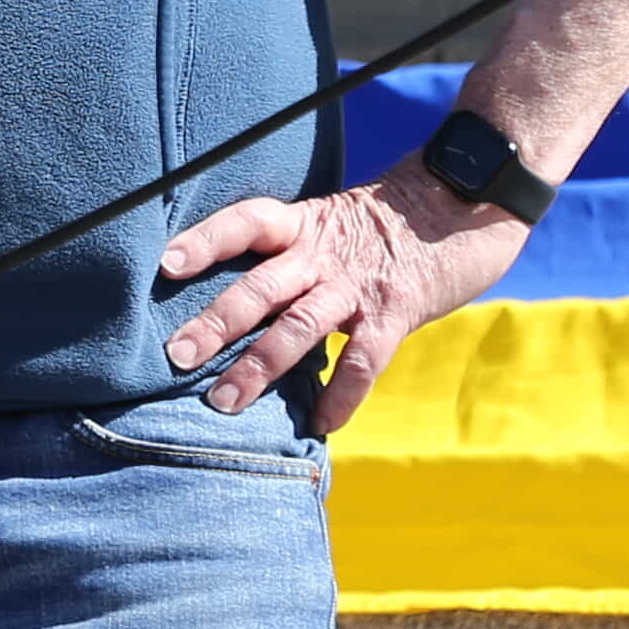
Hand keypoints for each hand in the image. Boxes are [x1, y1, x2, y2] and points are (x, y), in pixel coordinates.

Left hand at [154, 164, 523, 434]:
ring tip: (222, 402)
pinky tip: (319, 423)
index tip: (164, 264)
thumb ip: (288, 253)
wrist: (465, 204)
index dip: (205, 240)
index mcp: (302, 224)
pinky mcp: (396, 313)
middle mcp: (322, 253)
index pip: (244, 222)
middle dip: (215, 322)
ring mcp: (358, 286)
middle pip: (260, 286)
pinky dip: (340, 395)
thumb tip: (233, 297)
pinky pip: (362, 361)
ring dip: (258, 367)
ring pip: (299, 327)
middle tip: (175, 353)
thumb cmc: (385, 222)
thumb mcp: (328, 221)